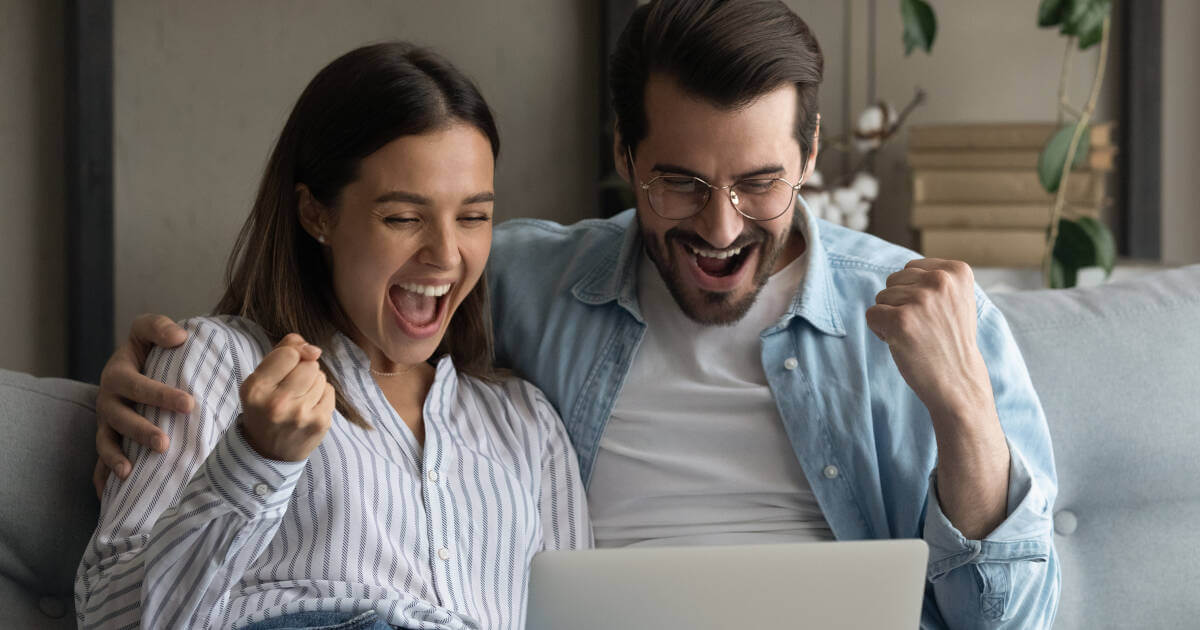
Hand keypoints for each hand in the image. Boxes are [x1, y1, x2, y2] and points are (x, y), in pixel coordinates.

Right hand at [94, 314, 191, 496]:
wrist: (134, 366)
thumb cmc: (147, 350)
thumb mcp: (148, 331)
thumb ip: (159, 328)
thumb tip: (179, 337)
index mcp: (118, 374)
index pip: (137, 385)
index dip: (159, 395)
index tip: (189, 404)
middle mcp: (108, 400)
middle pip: (120, 418)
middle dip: (140, 431)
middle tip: (165, 444)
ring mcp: (106, 423)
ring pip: (106, 442)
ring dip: (117, 457)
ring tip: (131, 471)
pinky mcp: (108, 440)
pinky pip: (99, 462)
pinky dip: (102, 477)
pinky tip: (110, 495)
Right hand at [238, 334, 335, 461]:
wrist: (269, 452)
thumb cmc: (265, 407)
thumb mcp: (260, 378)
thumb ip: (283, 351)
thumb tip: (313, 348)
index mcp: (256, 389)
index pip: (288, 353)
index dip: (292, 356)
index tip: (286, 367)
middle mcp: (277, 403)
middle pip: (309, 364)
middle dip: (303, 370)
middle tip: (291, 388)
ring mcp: (300, 415)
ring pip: (321, 377)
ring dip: (313, 383)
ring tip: (299, 399)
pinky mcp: (320, 423)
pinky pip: (330, 391)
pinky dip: (322, 395)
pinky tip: (309, 407)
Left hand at [865, 259, 993, 422]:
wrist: (959, 381)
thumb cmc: (952, 341)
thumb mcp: (956, 299)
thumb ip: (935, 279)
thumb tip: (904, 269)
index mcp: (957, 271)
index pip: (911, 268)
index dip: (914, 293)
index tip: (934, 314)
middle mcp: (940, 280)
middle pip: (893, 280)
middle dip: (900, 304)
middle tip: (923, 328)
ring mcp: (921, 300)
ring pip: (881, 297)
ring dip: (891, 318)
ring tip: (915, 336)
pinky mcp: (900, 321)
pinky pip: (871, 315)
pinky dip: (880, 331)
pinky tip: (902, 343)